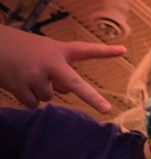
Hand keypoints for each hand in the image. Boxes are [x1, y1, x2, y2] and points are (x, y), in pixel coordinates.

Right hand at [0, 25, 125, 112]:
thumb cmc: (23, 48)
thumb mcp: (45, 51)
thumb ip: (60, 68)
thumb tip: (66, 92)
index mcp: (59, 50)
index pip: (86, 50)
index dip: (105, 51)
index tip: (123, 51)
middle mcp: (50, 63)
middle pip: (75, 84)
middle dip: (92, 98)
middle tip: (106, 109)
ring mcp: (35, 76)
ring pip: (49, 97)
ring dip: (41, 91)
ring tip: (28, 75)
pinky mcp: (20, 87)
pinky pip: (34, 104)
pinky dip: (29, 98)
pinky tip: (20, 84)